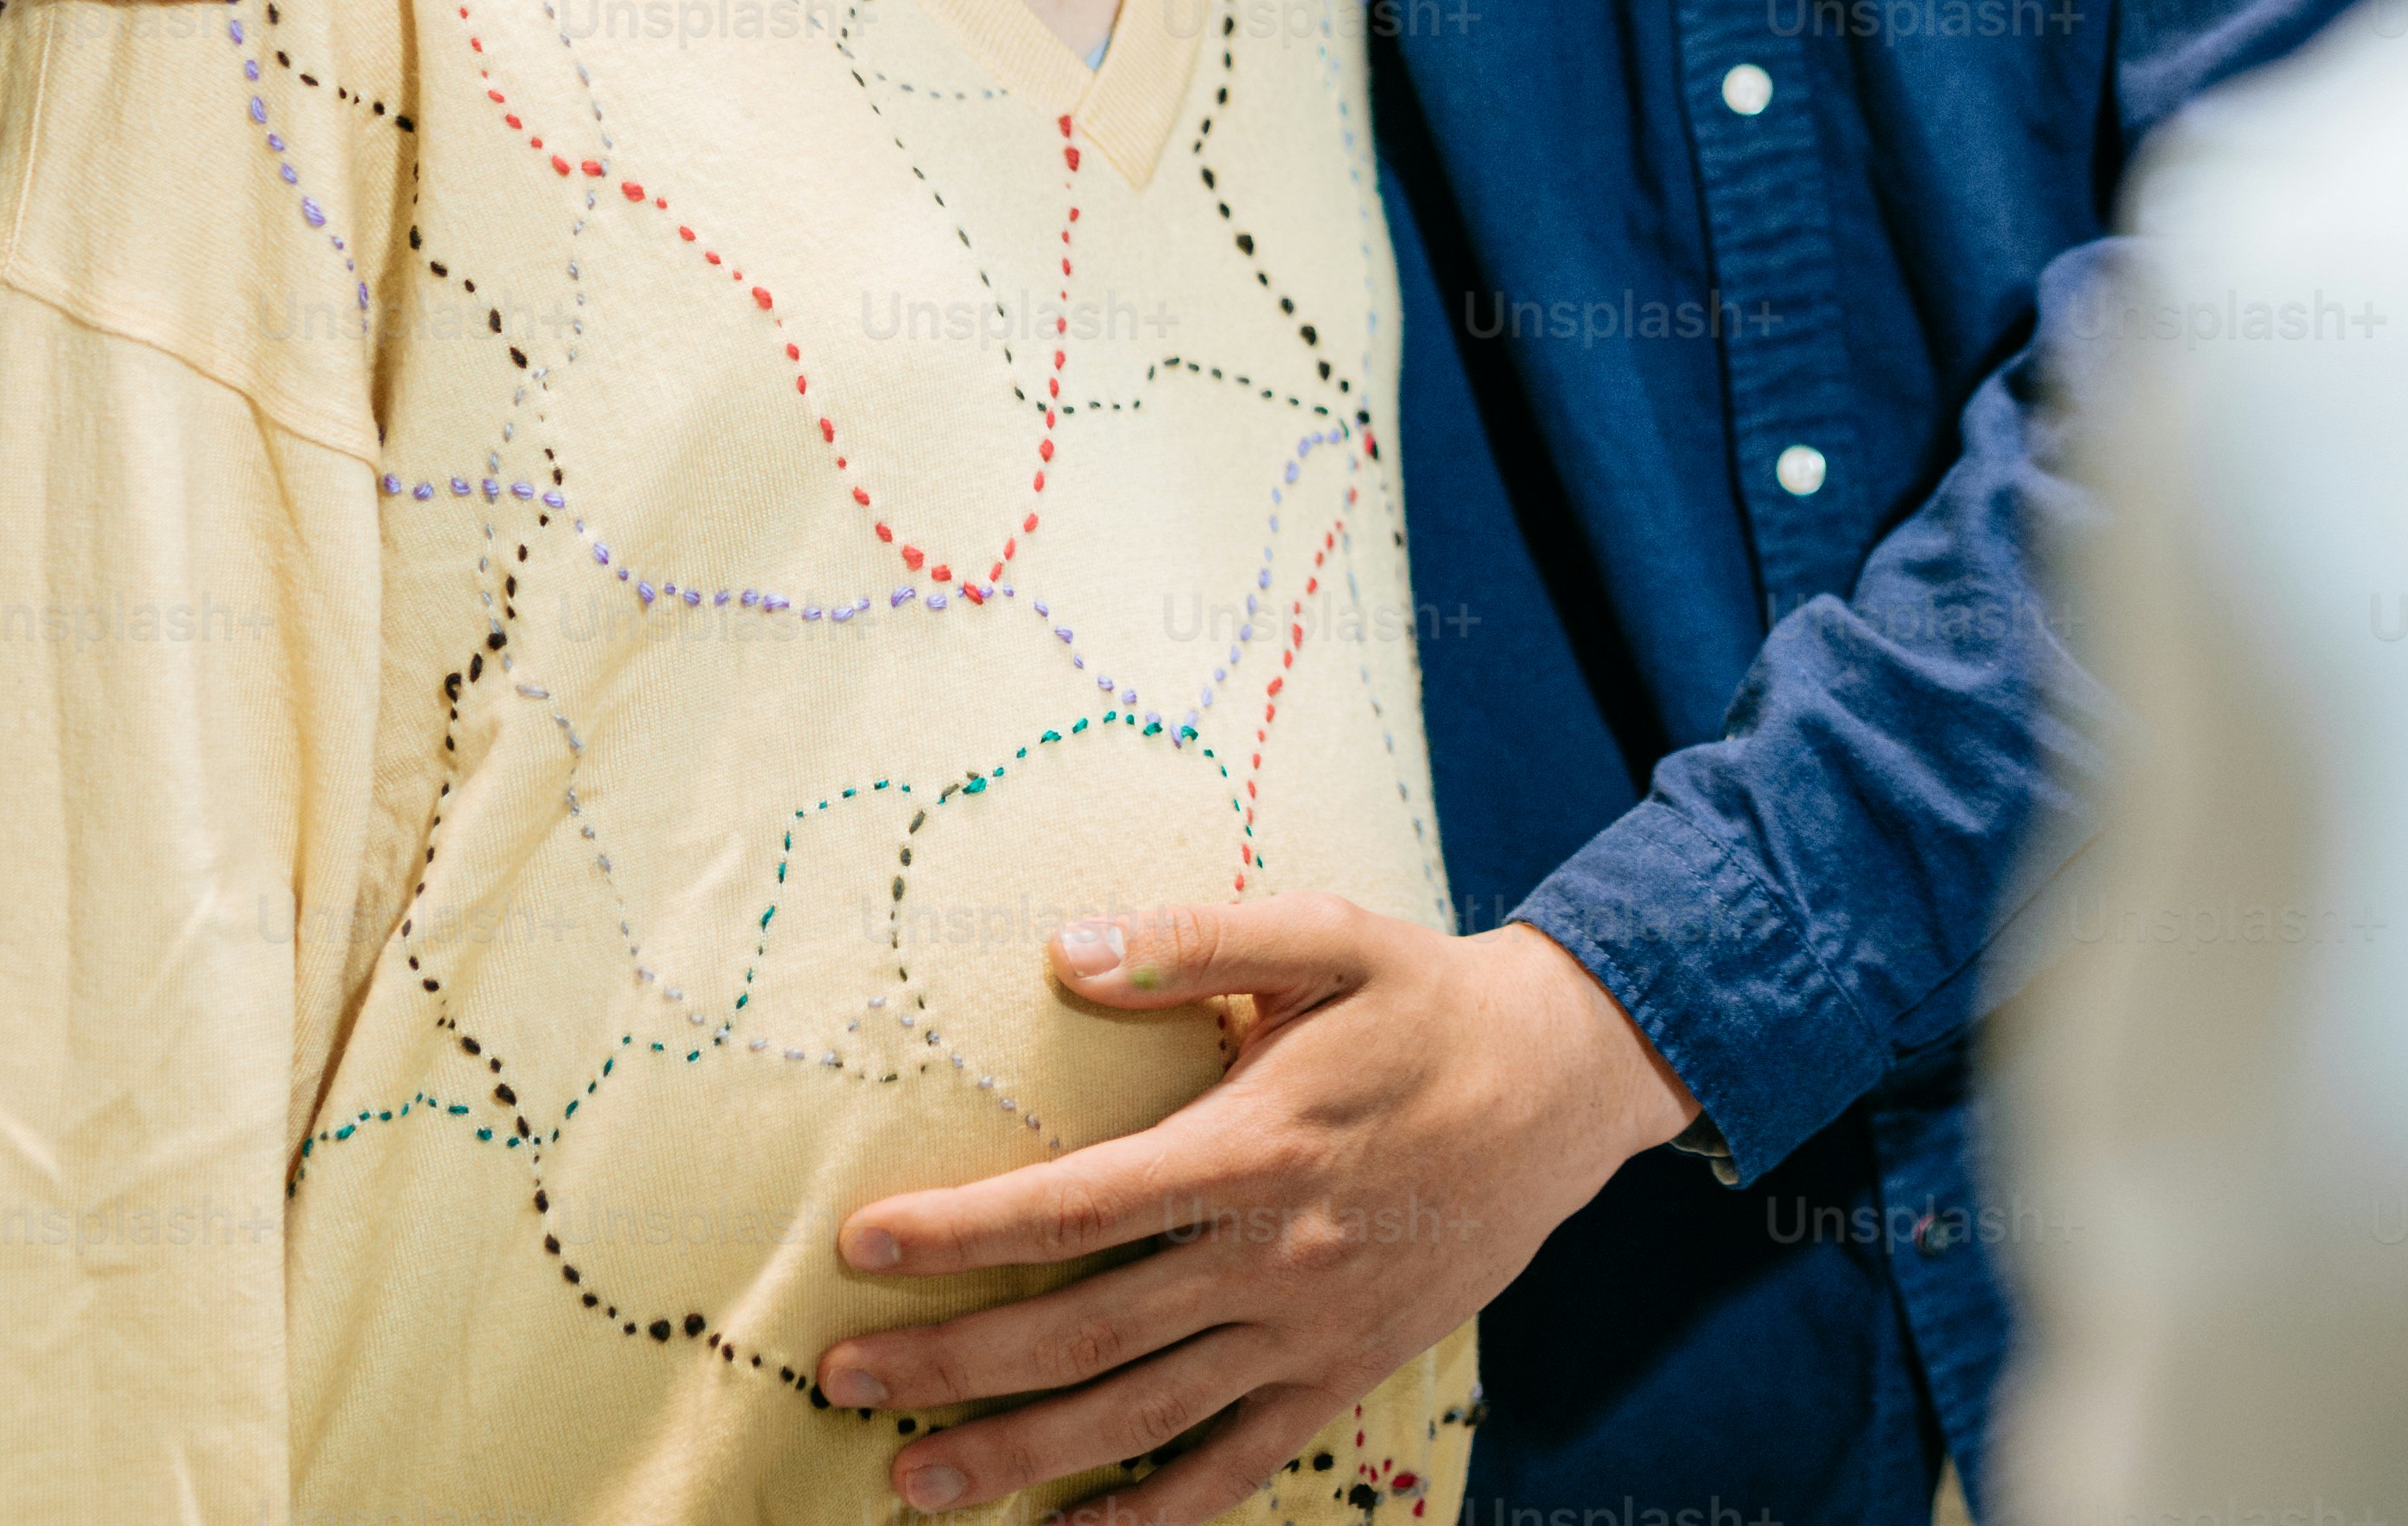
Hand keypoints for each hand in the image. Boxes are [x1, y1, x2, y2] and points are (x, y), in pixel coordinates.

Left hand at [821, 904, 1693, 1519]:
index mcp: (1255, 1147)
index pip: (1082, 1205)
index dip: (966, 1232)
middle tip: (844, 1377)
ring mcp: (1310, 1332)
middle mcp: (1274, 1256)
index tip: (863, 1246)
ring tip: (913, 1481)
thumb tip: (1066, 948)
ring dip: (1020, 1457)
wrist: (1563, 1084)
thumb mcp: (1325, 939)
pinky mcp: (1344, 1375)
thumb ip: (1197, 943)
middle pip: (1086, 1332)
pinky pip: (1236, 1467)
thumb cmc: (1426, 1002)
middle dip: (952, 1363)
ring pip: (1142, 1416)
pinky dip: (1149, 1515)